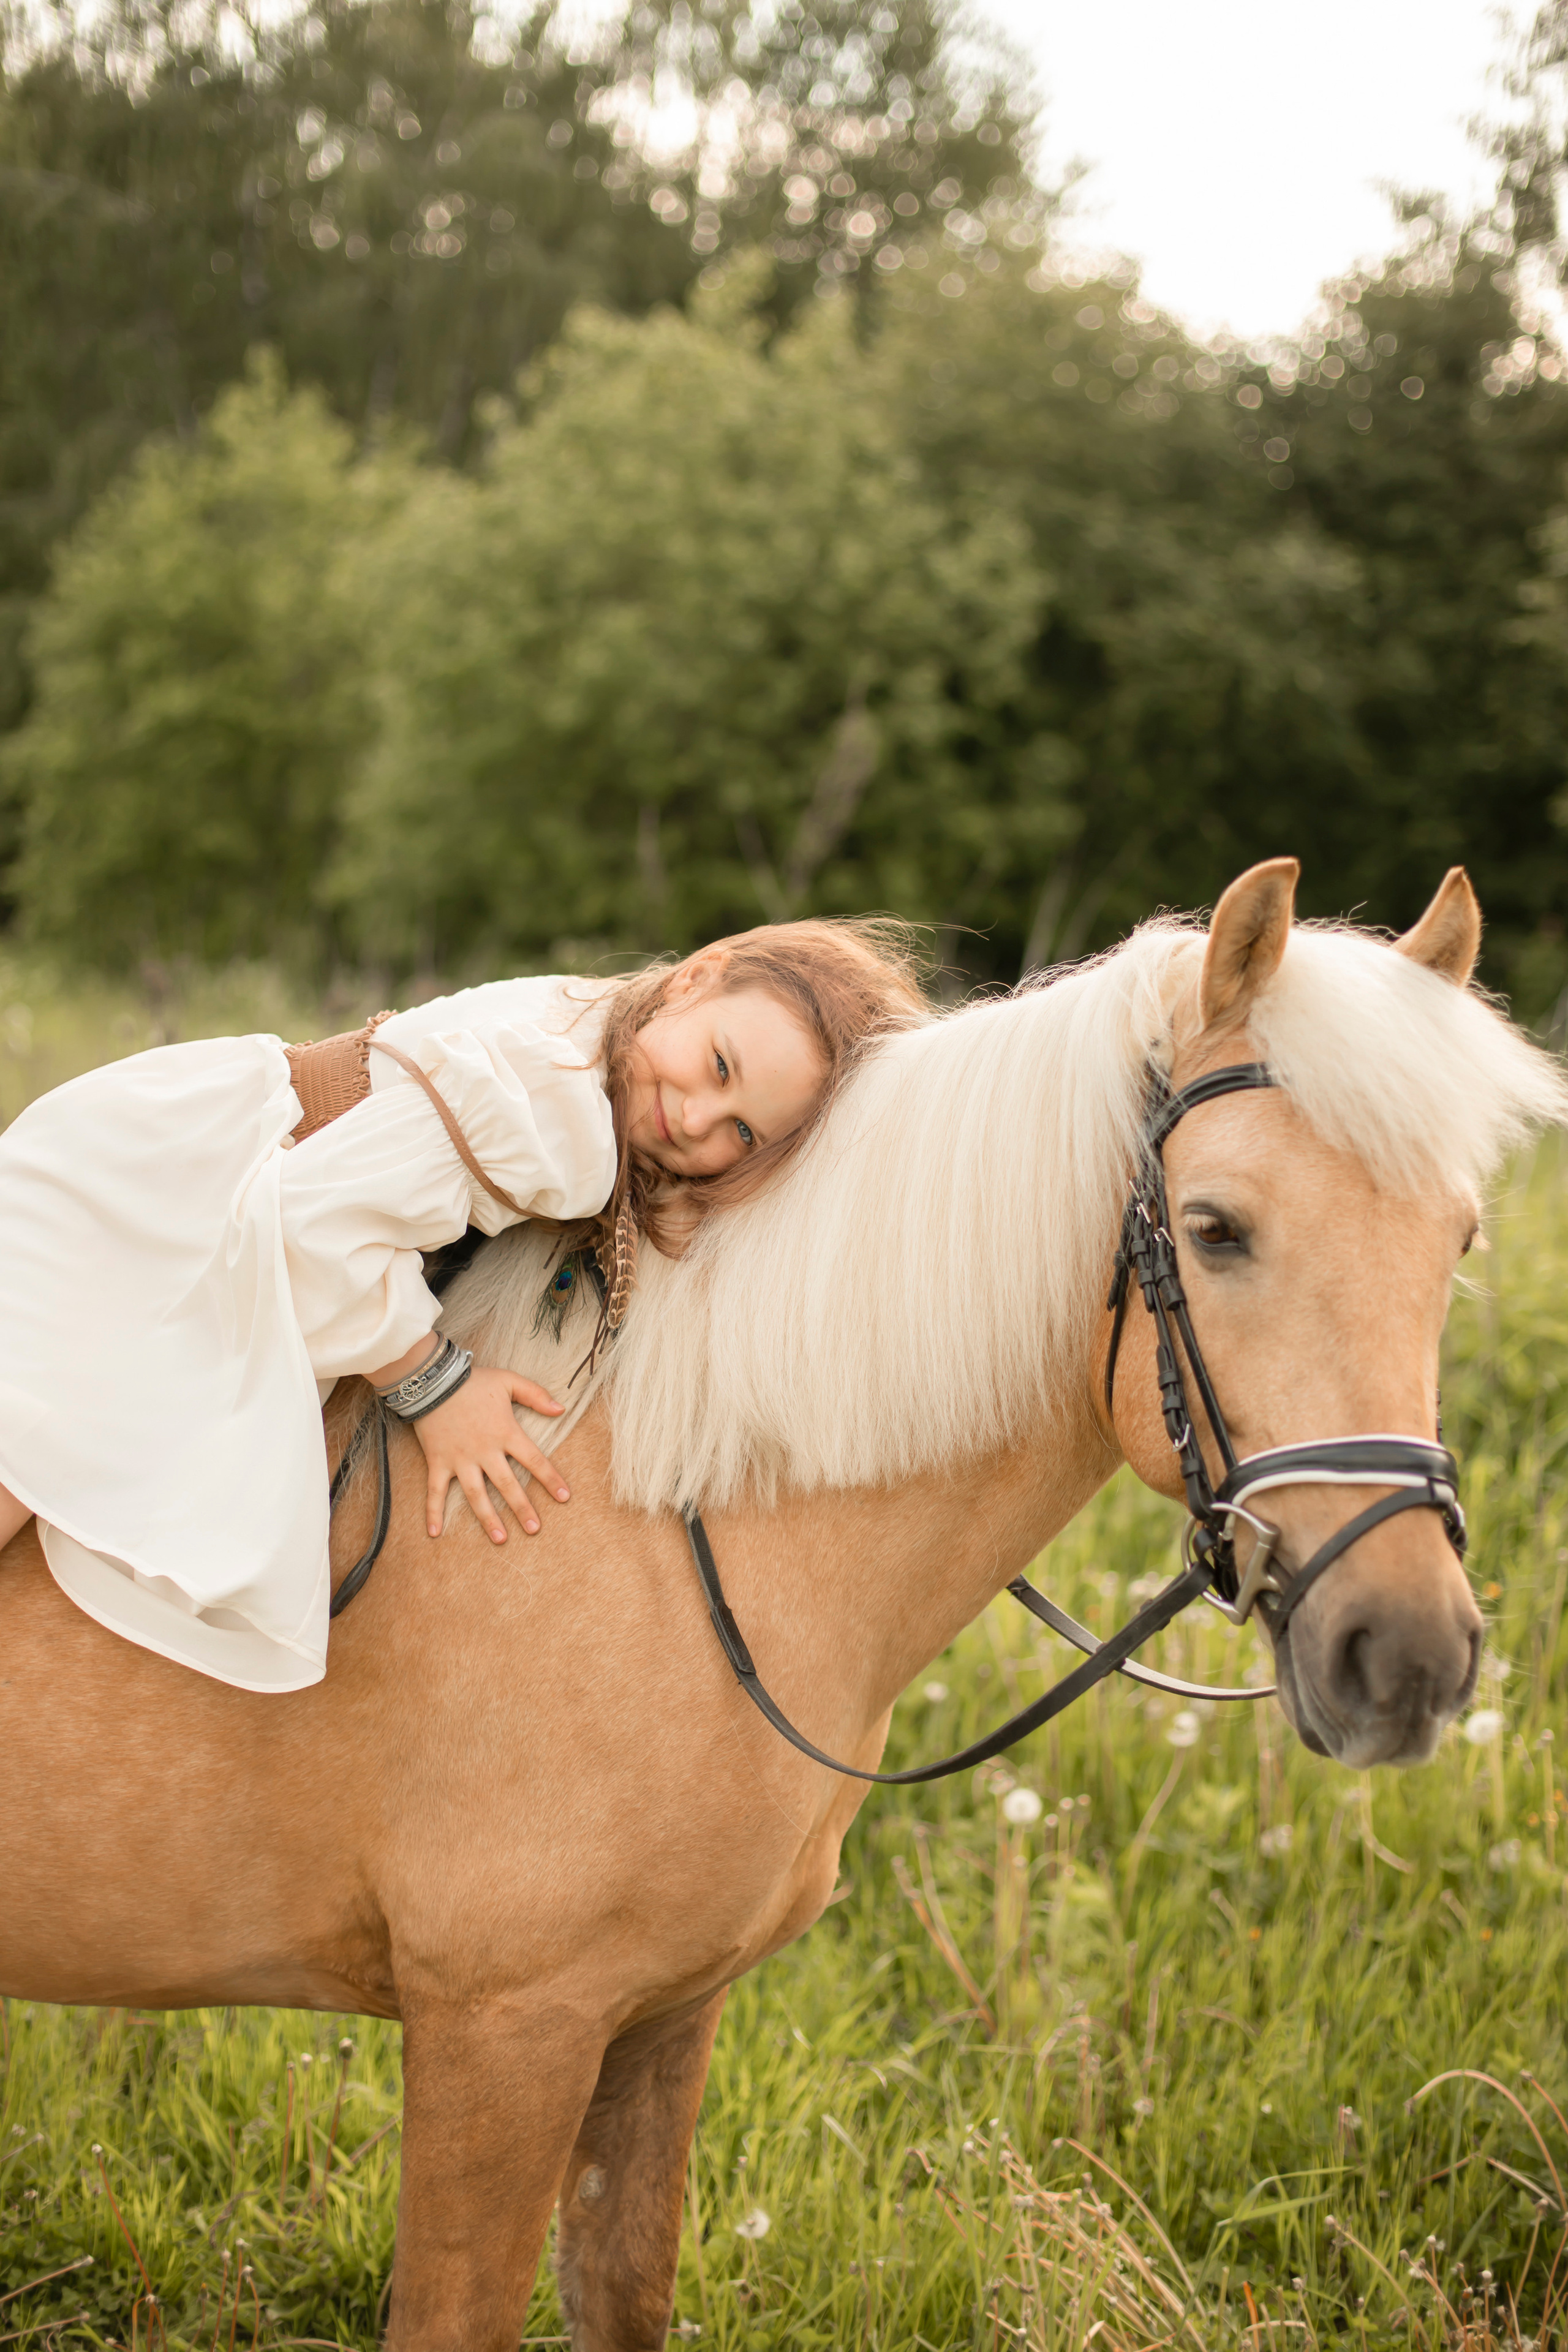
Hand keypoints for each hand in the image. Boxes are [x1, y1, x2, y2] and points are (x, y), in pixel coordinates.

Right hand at [411, 1365, 569, 1541]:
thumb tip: (562, 1408)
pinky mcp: (438, 1461)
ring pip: (476, 1494)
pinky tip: (435, 1533)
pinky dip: (433, 1512)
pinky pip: (435, 1491)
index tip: (565, 1497)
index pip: (534, 1460)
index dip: (551, 1479)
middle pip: (507, 1485)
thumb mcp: (509, 1381)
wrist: (433, 1379)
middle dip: (522, 1508)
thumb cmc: (473, 1380)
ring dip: (488, 1518)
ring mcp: (460, 1459)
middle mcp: (484, 1451)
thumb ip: (536, 1395)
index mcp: (505, 1432)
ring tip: (501, 1539)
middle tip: (534, 1530)